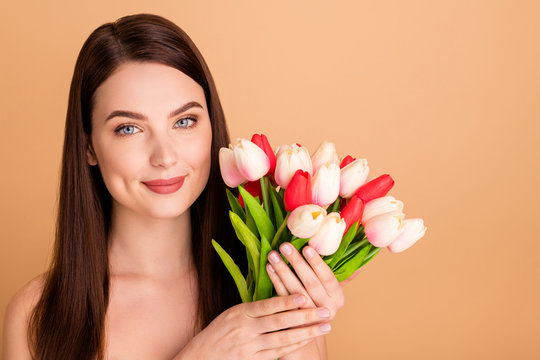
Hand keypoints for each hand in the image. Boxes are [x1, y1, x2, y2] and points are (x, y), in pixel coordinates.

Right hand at [175, 294, 331, 359]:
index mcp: (240, 313)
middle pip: (280, 322)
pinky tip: (308, 339)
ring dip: (307, 332)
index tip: (306, 295)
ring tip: (325, 326)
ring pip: (283, 339)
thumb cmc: (220, 332)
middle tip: (326, 310)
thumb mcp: (233, 314)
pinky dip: (294, 345)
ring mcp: (249, 348)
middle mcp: (245, 330)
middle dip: (306, 316)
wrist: (201, 357)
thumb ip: (255, 309)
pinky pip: (278, 353)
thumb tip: (282, 298)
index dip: (287, 300)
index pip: (267, 305)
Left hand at [266, 243, 345, 319]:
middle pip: (310, 284)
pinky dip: (275, 281)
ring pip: (294, 291)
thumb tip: (349, 257)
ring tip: (273, 255)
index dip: (317, 263)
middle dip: (296, 263)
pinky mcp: (293, 320)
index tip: (306, 248)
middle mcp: (326, 309)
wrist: (309, 331)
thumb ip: (337, 274)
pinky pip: (282, 298)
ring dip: (282, 270)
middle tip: (285, 246)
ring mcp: (309, 317)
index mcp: (337, 299)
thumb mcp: (330, 288)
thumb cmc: (320, 299)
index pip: (328, 278)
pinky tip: (269, 268)